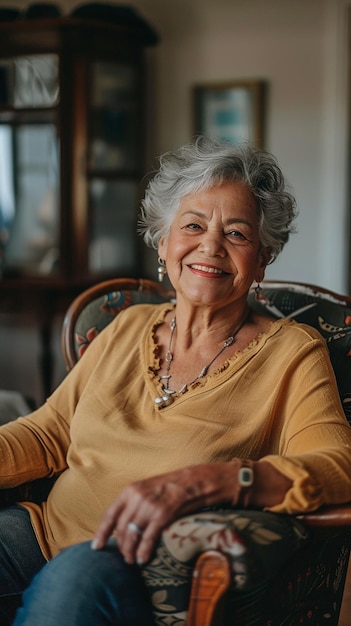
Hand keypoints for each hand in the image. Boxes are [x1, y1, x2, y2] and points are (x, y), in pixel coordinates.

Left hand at [91, 462, 238, 564]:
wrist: (194, 481)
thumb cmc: (171, 486)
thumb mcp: (147, 489)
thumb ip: (134, 503)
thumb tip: (123, 524)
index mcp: (130, 490)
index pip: (109, 514)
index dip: (102, 533)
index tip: (96, 547)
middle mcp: (136, 497)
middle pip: (121, 528)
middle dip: (121, 546)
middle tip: (124, 557)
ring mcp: (149, 506)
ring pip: (132, 535)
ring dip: (130, 551)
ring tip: (132, 560)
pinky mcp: (162, 514)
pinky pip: (148, 538)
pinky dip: (143, 551)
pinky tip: (143, 560)